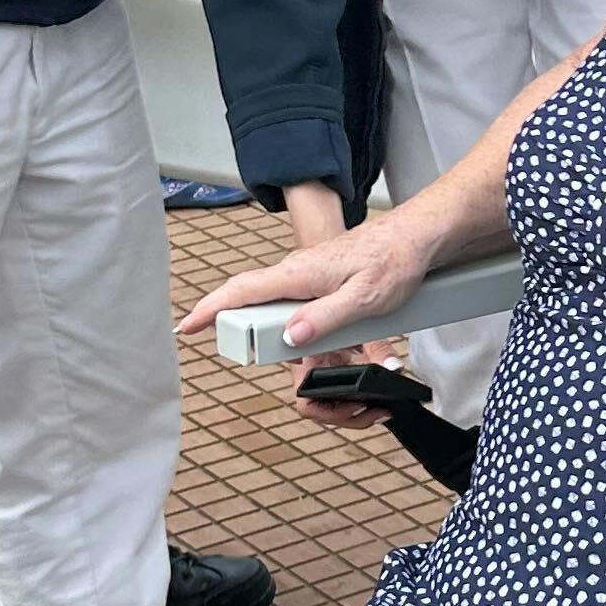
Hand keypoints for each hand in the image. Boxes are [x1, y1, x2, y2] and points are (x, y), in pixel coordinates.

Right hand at [179, 203, 434, 360]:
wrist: (417, 237)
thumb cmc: (394, 259)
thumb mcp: (364, 297)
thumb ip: (326, 317)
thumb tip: (290, 337)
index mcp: (299, 275)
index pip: (241, 291)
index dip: (211, 309)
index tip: (188, 326)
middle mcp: (297, 276)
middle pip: (253, 307)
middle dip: (246, 336)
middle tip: (249, 360)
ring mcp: (308, 280)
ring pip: (279, 314)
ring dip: (283, 341)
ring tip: (302, 367)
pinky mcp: (322, 286)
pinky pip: (299, 311)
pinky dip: (303, 333)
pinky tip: (319, 346)